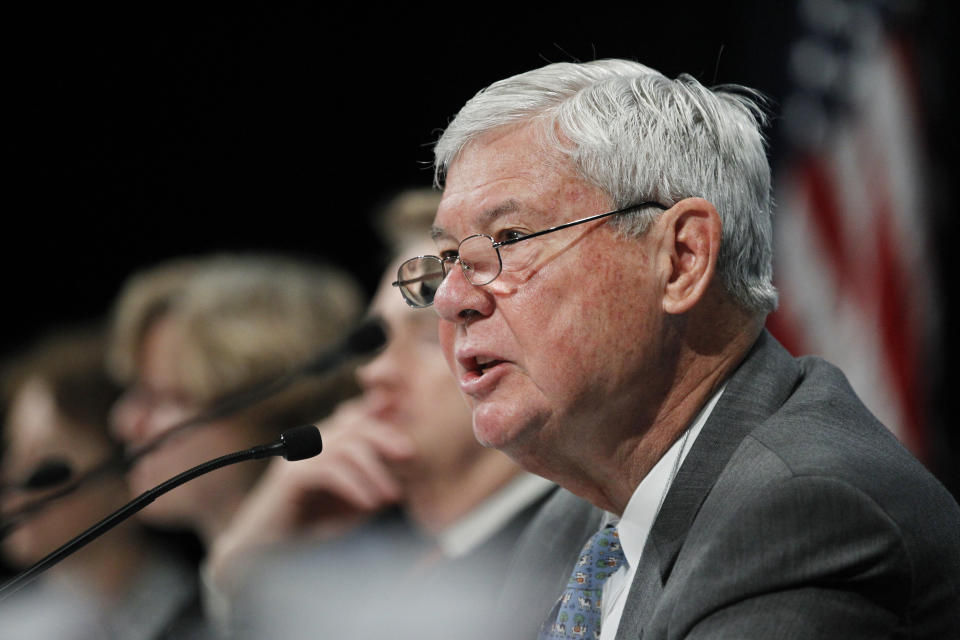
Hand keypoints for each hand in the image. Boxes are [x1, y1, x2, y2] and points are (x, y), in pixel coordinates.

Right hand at [206, 398, 414, 589]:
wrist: (267, 553)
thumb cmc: (313, 527)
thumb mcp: (356, 502)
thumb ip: (377, 481)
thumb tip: (408, 467)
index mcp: (327, 443)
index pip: (358, 416)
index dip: (385, 419)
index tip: (411, 438)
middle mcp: (312, 444)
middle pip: (354, 423)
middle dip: (386, 435)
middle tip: (410, 456)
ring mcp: (299, 457)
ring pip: (344, 446)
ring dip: (374, 470)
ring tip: (391, 496)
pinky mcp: (290, 477)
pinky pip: (328, 470)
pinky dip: (354, 486)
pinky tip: (369, 504)